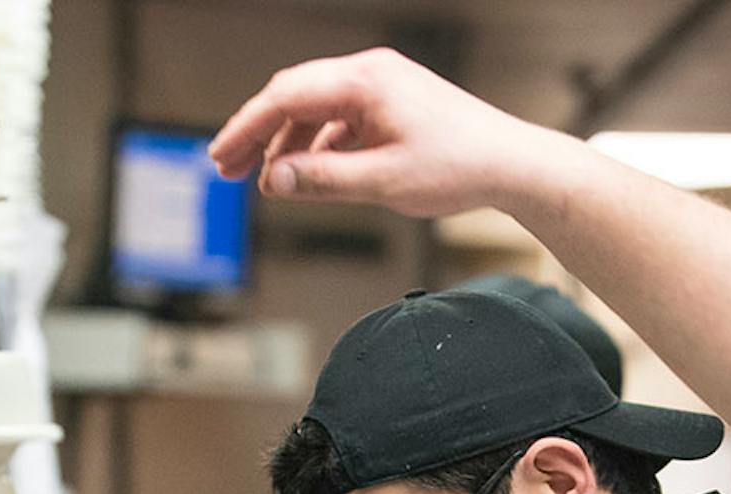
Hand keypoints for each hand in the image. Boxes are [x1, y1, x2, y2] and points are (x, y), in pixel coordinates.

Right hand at [209, 48, 552, 216]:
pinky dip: (317, 145)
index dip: (246, 128)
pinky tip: (306, 174)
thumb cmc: (459, 166)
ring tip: (265, 180)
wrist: (510, 163)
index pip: (286, 97)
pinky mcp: (390, 105)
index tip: (221, 157)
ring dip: (287, 143)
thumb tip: (275, 179)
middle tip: (228, 168)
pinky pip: (339, 120)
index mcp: (365, 80)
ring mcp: (381, 87)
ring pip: (315, 109)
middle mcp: (370, 73)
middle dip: (258, 133)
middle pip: (294, 95)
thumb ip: (325, 180)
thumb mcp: (384, 182)